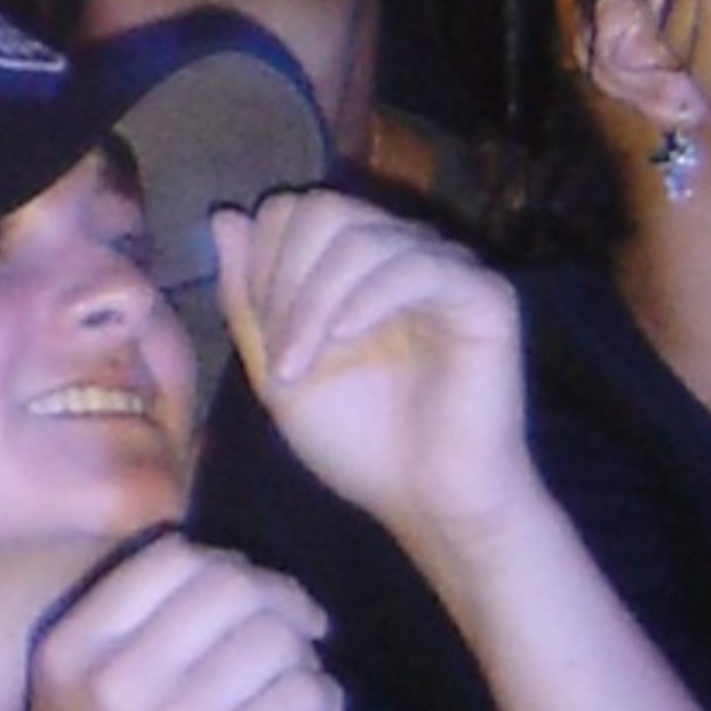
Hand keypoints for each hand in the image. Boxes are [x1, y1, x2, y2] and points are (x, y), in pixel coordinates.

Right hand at [26, 534, 335, 710]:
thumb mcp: (74, 709)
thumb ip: (125, 635)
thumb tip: (230, 566)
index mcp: (66, 654)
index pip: (168, 558)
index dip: (227, 568)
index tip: (252, 603)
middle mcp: (112, 681)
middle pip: (230, 585)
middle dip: (279, 603)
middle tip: (298, 636)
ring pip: (276, 637)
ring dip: (302, 657)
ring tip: (292, 689)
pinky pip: (308, 693)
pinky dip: (324, 700)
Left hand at [216, 185, 534, 583]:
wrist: (425, 500)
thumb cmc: (357, 442)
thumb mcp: (277, 367)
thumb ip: (247, 296)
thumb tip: (225, 216)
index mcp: (355, 267)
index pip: (294, 211)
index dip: (262, 262)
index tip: (261, 335)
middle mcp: (402, 254)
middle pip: (323, 209)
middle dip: (283, 277)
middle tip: (279, 353)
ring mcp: (446, 269)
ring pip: (362, 236)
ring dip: (313, 300)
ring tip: (300, 365)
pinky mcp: (485, 294)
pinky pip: (417, 263)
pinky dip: (367, 297)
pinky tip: (346, 340)